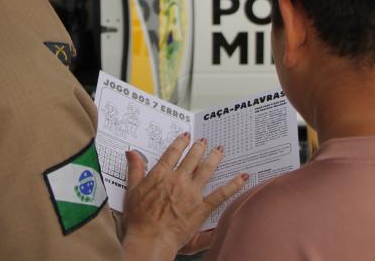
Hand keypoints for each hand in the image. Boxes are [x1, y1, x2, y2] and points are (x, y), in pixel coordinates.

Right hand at [119, 133, 247, 260]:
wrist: (150, 238)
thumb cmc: (138, 218)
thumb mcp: (132, 190)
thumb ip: (135, 169)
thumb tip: (132, 152)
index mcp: (161, 174)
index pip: (172, 153)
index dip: (180, 142)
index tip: (186, 136)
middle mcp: (178, 179)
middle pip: (191, 158)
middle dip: (199, 148)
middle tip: (204, 141)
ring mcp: (191, 193)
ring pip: (206, 170)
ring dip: (214, 158)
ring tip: (219, 150)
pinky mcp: (201, 208)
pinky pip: (220, 194)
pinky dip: (233, 185)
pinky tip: (242, 177)